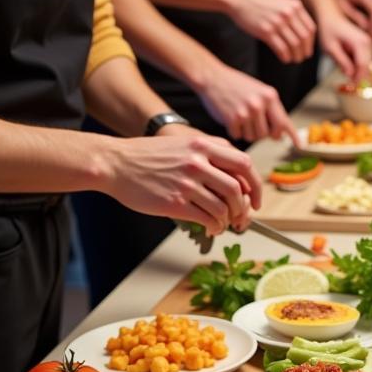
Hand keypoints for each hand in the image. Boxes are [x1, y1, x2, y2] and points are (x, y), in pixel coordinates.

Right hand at [103, 134, 261, 235]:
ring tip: (223, 224)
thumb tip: (236, 175)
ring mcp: (186, 183)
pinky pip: (206, 218)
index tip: (255, 198)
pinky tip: (211, 228)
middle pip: (237, 189)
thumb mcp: (183, 142)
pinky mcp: (174, 203)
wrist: (115, 163)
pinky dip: (214, 227)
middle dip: (243, 207)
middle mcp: (198, 162)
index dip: (256, 184)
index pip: (244, 164)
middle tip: (241, 217)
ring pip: (223, 207)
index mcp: (203, 145)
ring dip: (228, 220)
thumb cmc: (148, 155)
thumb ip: (210, 152)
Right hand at [197, 64, 296, 144]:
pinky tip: (230, 117)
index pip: (283, 121)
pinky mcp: (232, 119)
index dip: (292, 135)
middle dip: (260, 133)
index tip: (300, 146)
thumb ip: (270, 110)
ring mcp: (246, 112)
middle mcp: (260, 104)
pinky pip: (238, 136)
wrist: (212, 77)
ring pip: (252, 137)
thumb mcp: (258, 92)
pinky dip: (234, 131)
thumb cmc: (236, 85)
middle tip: (252, 123)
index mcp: (270, 96)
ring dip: (246, 132)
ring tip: (240, 116)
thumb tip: (279, 135)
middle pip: (267, 134)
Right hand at [228, 0, 315, 62]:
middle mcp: (289, 13)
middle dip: (305, 51)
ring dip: (296, 56)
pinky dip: (285, 56)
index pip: (311, 28)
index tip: (307, 49)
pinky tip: (284, 59)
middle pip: (304, 38)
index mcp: (295, 5)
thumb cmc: (259, 2)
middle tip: (302, 58)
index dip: (311, 42)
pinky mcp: (266, 31)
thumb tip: (304, 33)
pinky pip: (281, 48)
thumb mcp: (281, 2)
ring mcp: (278, 22)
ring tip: (293, 60)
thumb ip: (293, 13)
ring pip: (294, 45)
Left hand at [318, 13, 371, 81]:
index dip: (357, 77)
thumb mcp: (330, 47)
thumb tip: (350, 74)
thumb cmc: (328, 29)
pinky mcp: (365, 43)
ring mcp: (367, 42)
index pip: (363, 66)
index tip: (350, 84)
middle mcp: (367, 42)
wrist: (329, 15)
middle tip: (347, 81)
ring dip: (357, 69)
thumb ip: (341, 61)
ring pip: (366, 63)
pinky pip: (363, 58)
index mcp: (360, 42)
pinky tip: (344, 60)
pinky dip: (356, 63)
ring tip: (342, 67)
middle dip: (358, 74)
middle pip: (367, 65)